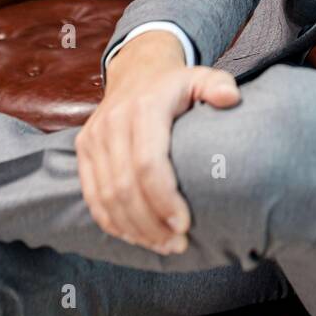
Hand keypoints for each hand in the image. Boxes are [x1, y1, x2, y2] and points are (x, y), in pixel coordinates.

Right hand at [76, 31, 240, 254]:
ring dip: (133, 229)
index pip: (147, 163)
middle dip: (150, 223)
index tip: (184, 224)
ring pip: (106, 197)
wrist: (137, 69)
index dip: (163, 199)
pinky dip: (112, 222)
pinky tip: (136, 237)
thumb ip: (218, 84)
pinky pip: (92, 195)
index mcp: (144, 108)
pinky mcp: (84, 150)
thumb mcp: (200, 77)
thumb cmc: (176, 83)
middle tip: (178, 244)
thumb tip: (231, 98)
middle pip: (124, 187)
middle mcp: (113, 123)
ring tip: (163, 246)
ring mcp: (93, 138)